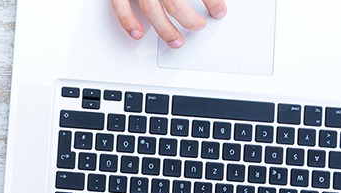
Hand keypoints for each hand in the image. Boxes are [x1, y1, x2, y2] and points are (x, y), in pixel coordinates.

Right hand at [109, 0, 226, 47]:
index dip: (213, 2)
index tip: (220, 12)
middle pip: (176, 3)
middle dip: (190, 20)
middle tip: (198, 27)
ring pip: (152, 10)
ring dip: (165, 29)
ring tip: (177, 41)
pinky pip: (120, 5)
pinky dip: (128, 21)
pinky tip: (138, 34)